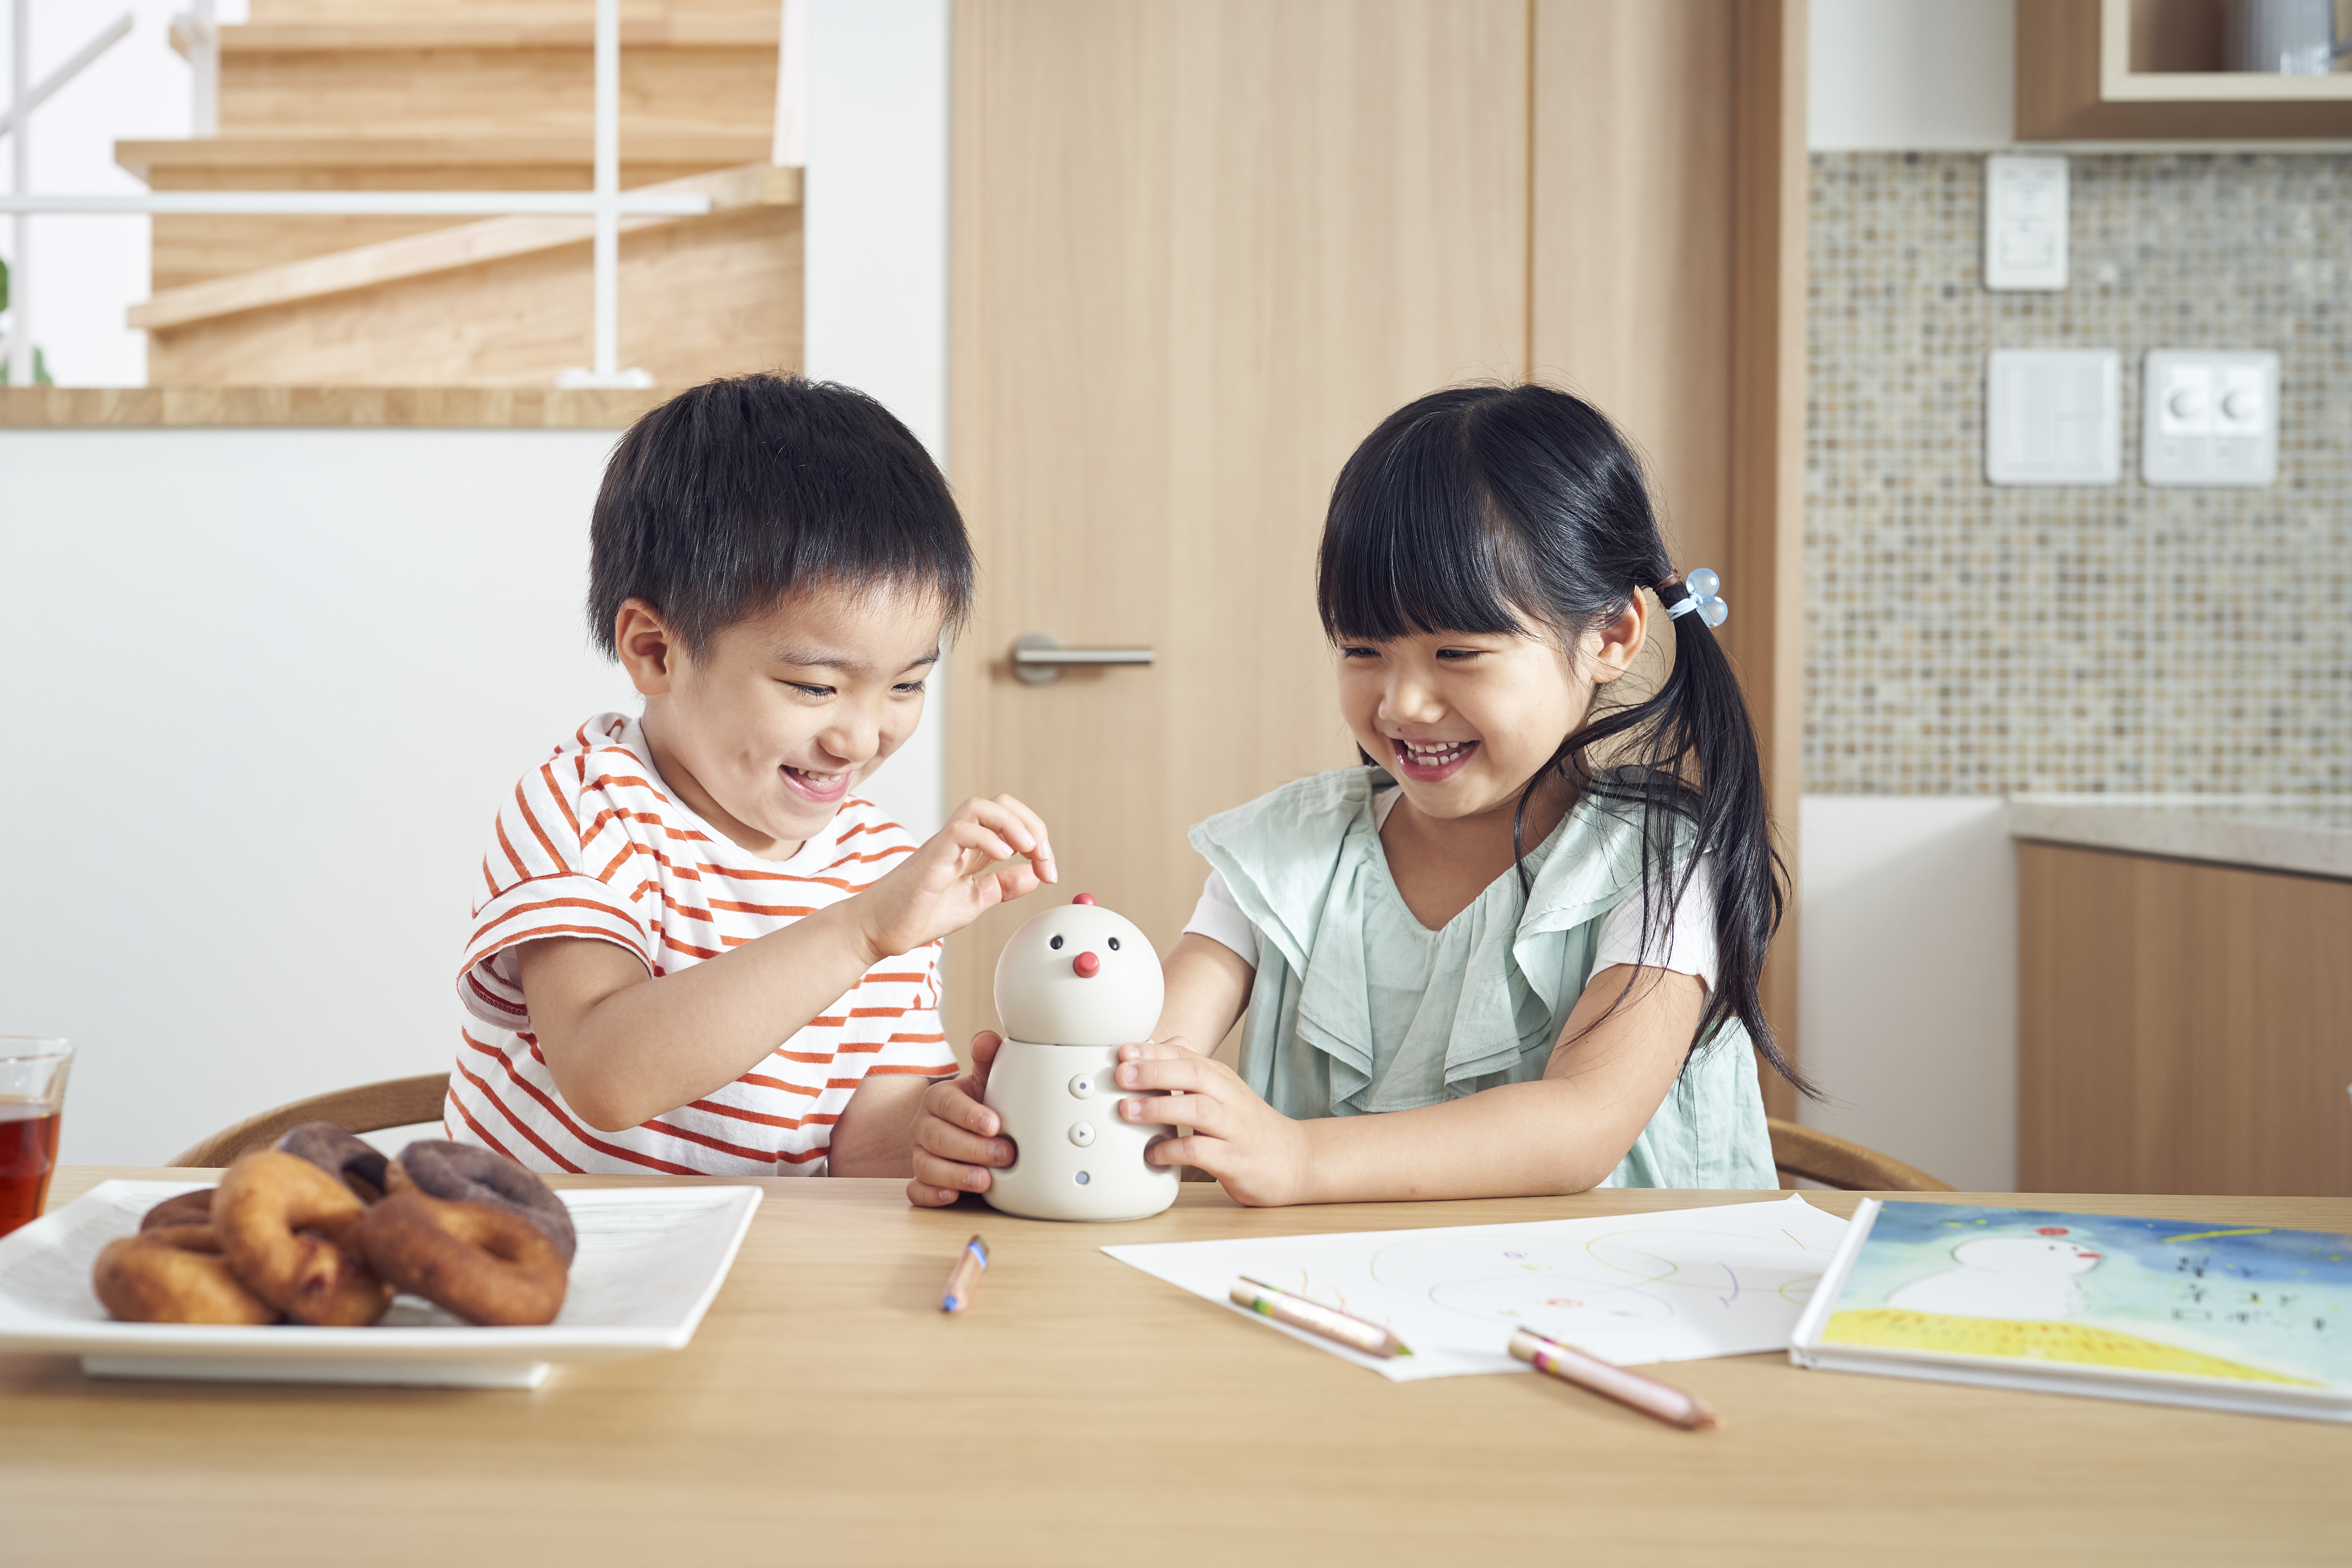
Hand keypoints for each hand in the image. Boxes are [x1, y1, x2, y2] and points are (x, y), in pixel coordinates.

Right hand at [851, 796, 1055, 962]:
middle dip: (1032, 824)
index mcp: (972, 850)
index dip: (1038, 839)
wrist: (879, 931)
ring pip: (980, 807)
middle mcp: (959, 840)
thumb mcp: (974, 901)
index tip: (1049, 871)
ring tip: (1030, 849)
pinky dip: (988, 838)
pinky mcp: (932, 857)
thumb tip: (1034, 874)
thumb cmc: (918, 914)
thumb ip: (1003, 886)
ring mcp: (945, 845)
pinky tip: (1003, 858)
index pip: (1011, 821)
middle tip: (1044, 856)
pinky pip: (961, 830)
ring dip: (1013, 824)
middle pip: (1000, 804)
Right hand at [907, 1031, 1017, 1206]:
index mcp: (939, 1099)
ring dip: (956, 1176)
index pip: (946, 1104)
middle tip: (1005, 1155)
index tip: (995, 1125)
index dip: (969, 1115)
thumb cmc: (982, 1106)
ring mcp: (920, 1154)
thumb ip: (988, 1059)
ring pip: (926, 1166)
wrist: (974, 1134)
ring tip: (985, 1180)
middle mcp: (924, 1126)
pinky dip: (931, 1195)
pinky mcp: (921, 1180)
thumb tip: (986, 1039)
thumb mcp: (987, 1082)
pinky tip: (952, 1196)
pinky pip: (916, 1191)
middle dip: (972, 1149)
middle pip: (938, 1138)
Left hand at [1112, 1037, 1312, 1207]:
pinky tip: (1152, 1154)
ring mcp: (1234, 1129)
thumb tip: (1153, 1047)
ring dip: (1160, 1107)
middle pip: (1194, 1074)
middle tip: (1120, 1074)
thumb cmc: (1248, 1127)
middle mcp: (1230, 1099)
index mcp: (1223, 1079)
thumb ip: (1192, 1070)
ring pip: (1198, 1109)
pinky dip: (1173, 1150)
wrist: (1296, 1161)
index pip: (1188, 1055)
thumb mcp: (1224, 1091)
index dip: (1154, 1052)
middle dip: (1155, 1071)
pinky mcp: (1235, 1160)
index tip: (1123, 1051)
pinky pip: (1200, 1152)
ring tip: (1126, 1110)